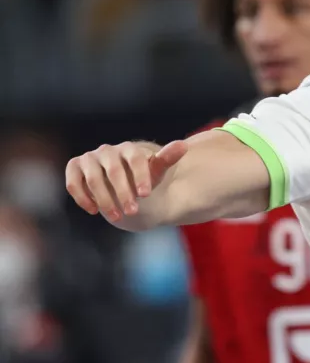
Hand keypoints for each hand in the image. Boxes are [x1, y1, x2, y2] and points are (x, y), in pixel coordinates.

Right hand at [65, 141, 187, 221]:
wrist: (122, 190)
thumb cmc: (142, 181)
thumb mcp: (156, 174)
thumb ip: (166, 160)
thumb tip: (183, 145)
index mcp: (129, 148)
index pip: (135, 159)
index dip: (140, 176)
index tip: (146, 195)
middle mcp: (107, 150)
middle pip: (114, 171)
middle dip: (124, 193)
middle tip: (133, 211)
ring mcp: (89, 158)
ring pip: (94, 179)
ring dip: (105, 200)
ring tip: (117, 217)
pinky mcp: (75, 168)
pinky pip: (73, 182)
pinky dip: (82, 198)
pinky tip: (93, 211)